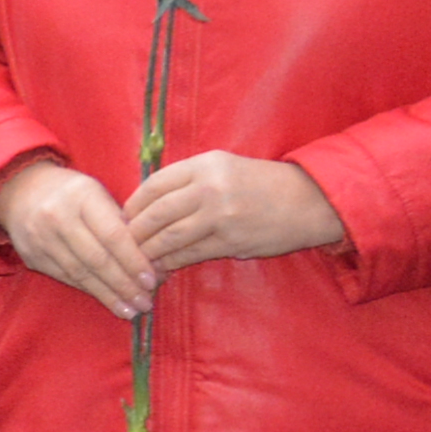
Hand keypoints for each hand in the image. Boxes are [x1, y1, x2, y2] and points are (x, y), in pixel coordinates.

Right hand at [0, 159, 154, 318]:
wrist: (21, 191)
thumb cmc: (73, 193)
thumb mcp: (99, 194)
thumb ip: (121, 222)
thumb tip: (151, 260)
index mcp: (81, 196)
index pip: (113, 235)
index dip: (133, 261)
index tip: (152, 281)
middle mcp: (57, 217)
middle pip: (96, 259)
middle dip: (124, 285)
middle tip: (144, 302)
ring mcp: (40, 238)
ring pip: (80, 274)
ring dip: (108, 295)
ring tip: (129, 310)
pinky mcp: (31, 256)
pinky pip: (65, 277)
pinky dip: (88, 290)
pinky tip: (106, 300)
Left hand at [124, 148, 346, 273]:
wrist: (309, 201)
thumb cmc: (260, 184)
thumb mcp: (223, 167)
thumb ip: (187, 180)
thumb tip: (145, 204)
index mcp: (205, 165)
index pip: (153, 185)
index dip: (132, 205)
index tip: (122, 219)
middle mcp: (210, 187)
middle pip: (155, 213)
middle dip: (133, 233)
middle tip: (120, 245)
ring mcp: (221, 216)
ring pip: (168, 237)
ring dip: (148, 252)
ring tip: (136, 260)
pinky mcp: (232, 241)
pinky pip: (190, 254)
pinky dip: (170, 262)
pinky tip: (161, 266)